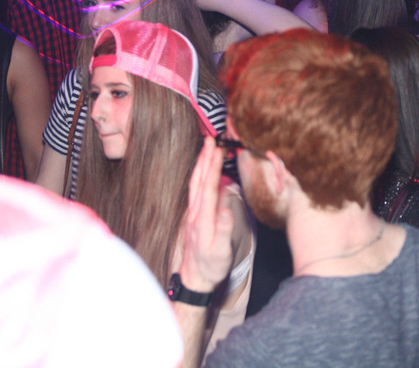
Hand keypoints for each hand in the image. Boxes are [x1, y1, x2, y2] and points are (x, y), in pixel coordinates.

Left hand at [178, 136, 234, 292]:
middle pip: (199, 180)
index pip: (208, 188)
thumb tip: (226, 210)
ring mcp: (192, 214)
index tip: (218, 150)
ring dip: (201, 164)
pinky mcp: (193, 216)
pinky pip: (196, 190)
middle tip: (211, 139)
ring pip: (196, 184)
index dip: (213, 168)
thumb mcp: (220, 253)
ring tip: (207, 148)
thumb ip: (223, 231)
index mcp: (202, 220)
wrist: (194, 280)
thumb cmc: (210, 267)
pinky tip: (203, 170)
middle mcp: (195, 214)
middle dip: (205, 159)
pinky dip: (199, 176)